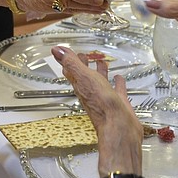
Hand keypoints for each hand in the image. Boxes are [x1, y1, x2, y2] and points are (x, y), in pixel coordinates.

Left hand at [52, 46, 142, 174]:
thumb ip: (72, 63)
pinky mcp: (118, 103)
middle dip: (84, 65)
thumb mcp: (85, 78)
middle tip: (85, 55)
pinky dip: (117, 83)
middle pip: (85, 75)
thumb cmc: (102, 106)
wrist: (120, 128)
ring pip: (101, 81)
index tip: (68, 52)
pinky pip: (117, 90)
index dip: (69, 61)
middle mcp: (91, 92)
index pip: (72, 71)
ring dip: (100, 72)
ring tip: (101, 63)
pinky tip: (119, 79)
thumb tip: (57, 50)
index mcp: (81, 86)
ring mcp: (105, 98)